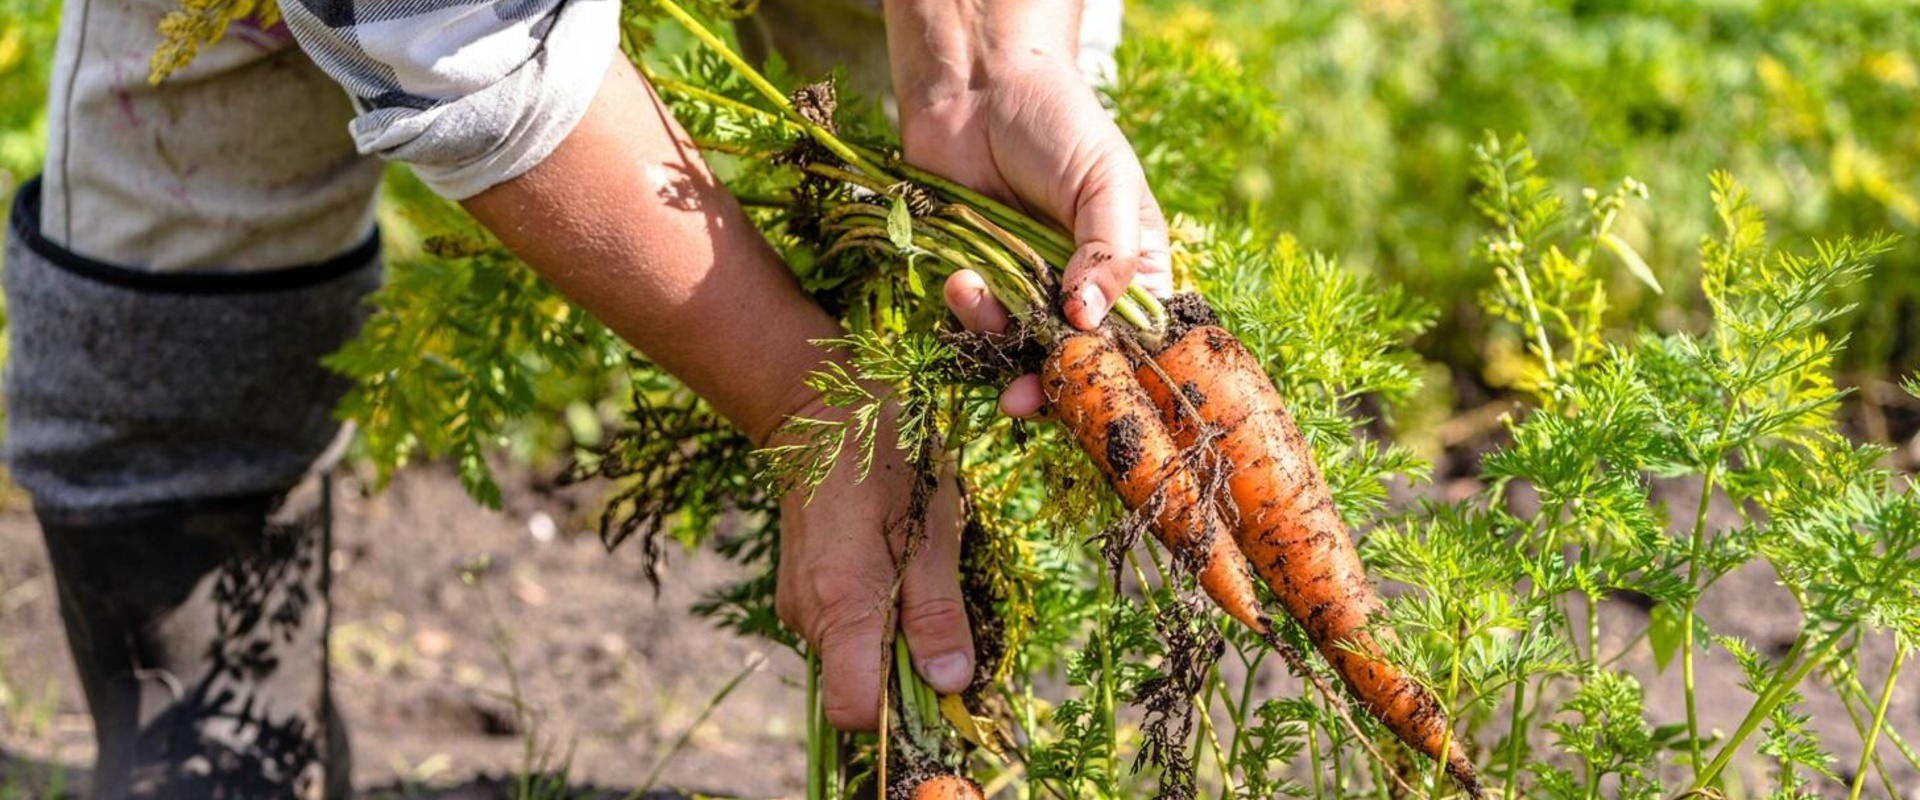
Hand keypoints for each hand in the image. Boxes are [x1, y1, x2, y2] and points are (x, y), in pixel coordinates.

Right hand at [771, 399, 973, 729]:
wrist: (821, 411)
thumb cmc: (887, 462)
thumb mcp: (932, 532)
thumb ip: (937, 614)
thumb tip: (951, 684)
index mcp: (841, 608)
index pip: (854, 710)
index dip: (900, 711)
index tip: (938, 677)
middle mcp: (807, 617)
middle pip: (858, 685)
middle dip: (905, 667)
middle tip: (936, 602)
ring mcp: (797, 604)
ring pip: (851, 656)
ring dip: (891, 634)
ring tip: (912, 569)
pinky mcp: (798, 589)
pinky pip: (841, 628)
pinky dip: (871, 614)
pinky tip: (888, 562)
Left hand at [901, 60, 1171, 416]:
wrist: (976, 86)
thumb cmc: (1058, 122)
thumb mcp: (1105, 179)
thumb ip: (1109, 252)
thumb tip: (1088, 322)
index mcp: (1135, 270)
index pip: (1138, 343)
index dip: (1118, 375)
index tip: (1092, 392)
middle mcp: (1085, 289)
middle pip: (1077, 361)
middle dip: (1048, 382)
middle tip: (1022, 397)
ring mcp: (1030, 288)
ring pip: (1020, 350)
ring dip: (995, 337)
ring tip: (973, 291)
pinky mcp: (981, 281)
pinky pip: (977, 324)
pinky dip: (967, 312)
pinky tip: (960, 278)